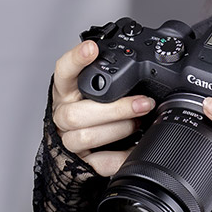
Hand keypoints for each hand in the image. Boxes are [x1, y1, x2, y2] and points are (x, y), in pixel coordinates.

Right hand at [50, 40, 154, 175]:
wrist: (83, 145)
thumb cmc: (95, 109)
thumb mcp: (100, 89)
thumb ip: (113, 77)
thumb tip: (147, 65)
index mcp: (67, 91)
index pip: (63, 71)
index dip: (75, 59)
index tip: (91, 48)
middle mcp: (63, 114)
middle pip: (75, 113)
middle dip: (115, 109)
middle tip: (144, 104)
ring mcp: (68, 139)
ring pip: (85, 137)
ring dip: (118, 129)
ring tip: (138, 124)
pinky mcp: (80, 162)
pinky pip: (99, 163)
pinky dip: (120, 157)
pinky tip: (134, 149)